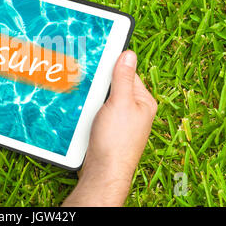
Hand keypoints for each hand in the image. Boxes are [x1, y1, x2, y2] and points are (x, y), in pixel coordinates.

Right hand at [62, 50, 156, 206]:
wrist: (103, 172)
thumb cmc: (116, 141)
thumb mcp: (120, 103)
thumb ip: (123, 78)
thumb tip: (128, 54)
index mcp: (143, 102)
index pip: (128, 73)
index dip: (112, 67)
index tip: (97, 59)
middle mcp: (133, 110)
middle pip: (113, 86)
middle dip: (99, 84)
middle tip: (87, 81)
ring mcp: (120, 121)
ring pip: (103, 100)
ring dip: (92, 98)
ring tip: (85, 101)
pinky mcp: (107, 130)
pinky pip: (97, 112)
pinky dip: (89, 110)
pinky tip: (82, 113)